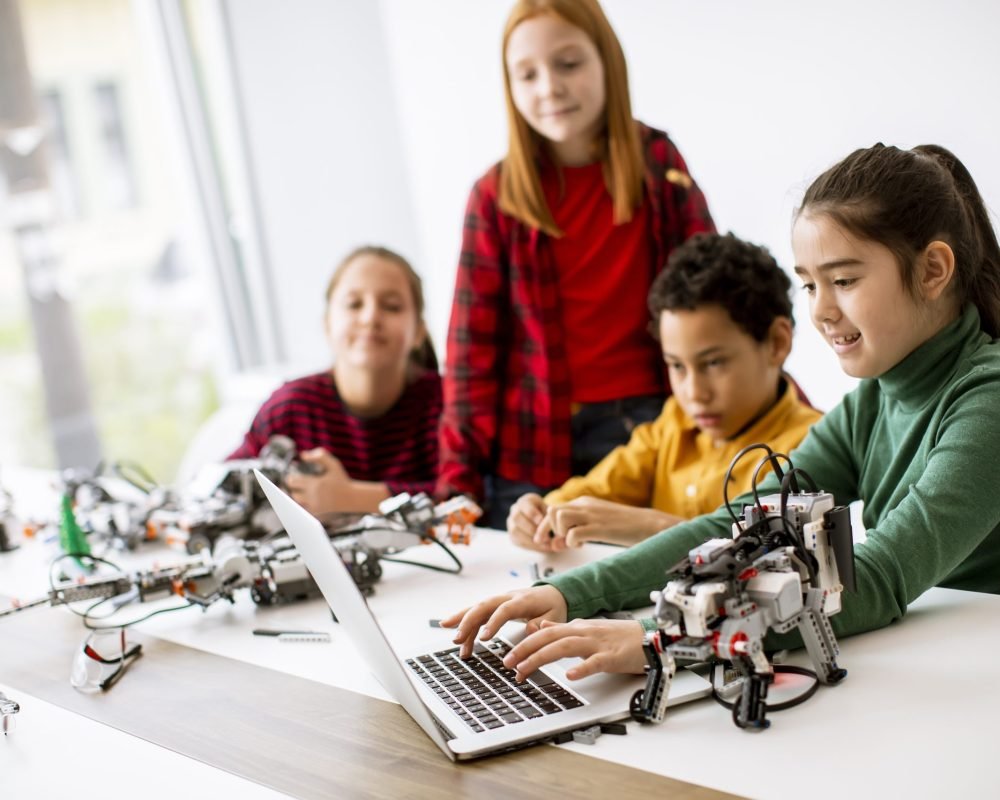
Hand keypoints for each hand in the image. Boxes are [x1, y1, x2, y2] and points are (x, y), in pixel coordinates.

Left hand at [284, 449, 387, 513]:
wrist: (350, 498)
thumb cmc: (342, 480)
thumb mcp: (334, 464)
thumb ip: (320, 456)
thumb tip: (303, 455)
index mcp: (315, 483)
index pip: (293, 481)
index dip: (290, 478)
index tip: (292, 475)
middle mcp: (313, 496)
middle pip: (292, 492)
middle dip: (292, 487)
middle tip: (294, 482)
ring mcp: (314, 505)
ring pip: (296, 500)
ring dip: (296, 494)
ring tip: (299, 489)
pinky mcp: (316, 512)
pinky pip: (302, 508)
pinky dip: (301, 503)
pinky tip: (305, 497)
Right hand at [439, 586, 567, 658]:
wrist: (553, 593)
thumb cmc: (553, 606)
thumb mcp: (556, 616)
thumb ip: (544, 623)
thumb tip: (531, 629)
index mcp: (523, 600)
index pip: (504, 610)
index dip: (493, 623)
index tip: (484, 639)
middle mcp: (507, 597)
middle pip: (484, 606)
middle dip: (468, 621)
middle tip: (458, 638)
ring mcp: (499, 601)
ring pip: (477, 609)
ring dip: (463, 623)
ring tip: (455, 642)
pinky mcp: (495, 607)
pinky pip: (479, 614)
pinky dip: (467, 625)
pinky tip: (460, 640)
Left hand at [502, 618, 646, 681]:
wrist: (650, 637)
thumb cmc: (619, 637)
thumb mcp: (587, 629)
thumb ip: (564, 629)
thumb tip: (540, 626)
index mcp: (577, 627)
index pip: (545, 632)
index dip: (525, 644)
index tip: (509, 657)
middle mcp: (584, 632)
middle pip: (549, 637)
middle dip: (525, 649)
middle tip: (508, 664)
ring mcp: (597, 643)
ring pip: (565, 647)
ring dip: (542, 658)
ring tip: (525, 670)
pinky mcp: (612, 656)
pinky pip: (595, 662)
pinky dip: (582, 667)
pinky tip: (570, 676)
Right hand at [506, 493, 551, 551]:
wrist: (542, 522)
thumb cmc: (548, 515)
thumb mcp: (550, 511)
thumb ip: (551, 516)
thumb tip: (553, 525)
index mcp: (525, 501)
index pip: (525, 505)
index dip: (533, 514)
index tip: (542, 521)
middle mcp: (515, 510)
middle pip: (516, 517)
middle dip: (531, 528)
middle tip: (546, 537)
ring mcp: (511, 523)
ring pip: (515, 531)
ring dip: (531, 539)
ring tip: (546, 544)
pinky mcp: (512, 535)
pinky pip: (518, 541)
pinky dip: (531, 546)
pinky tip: (542, 547)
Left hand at [542, 497, 681, 549]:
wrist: (648, 524)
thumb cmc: (622, 526)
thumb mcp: (595, 522)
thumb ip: (575, 529)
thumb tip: (554, 543)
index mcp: (584, 502)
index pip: (552, 508)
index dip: (545, 526)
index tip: (546, 541)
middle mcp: (585, 505)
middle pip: (552, 511)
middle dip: (550, 529)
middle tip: (561, 542)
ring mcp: (592, 516)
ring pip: (560, 518)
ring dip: (561, 533)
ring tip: (573, 542)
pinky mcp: (600, 528)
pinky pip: (574, 534)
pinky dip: (572, 542)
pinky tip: (583, 545)